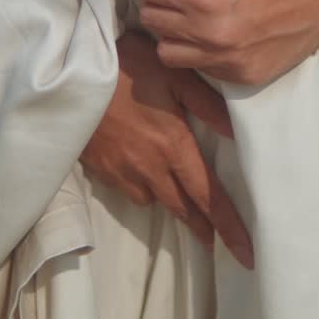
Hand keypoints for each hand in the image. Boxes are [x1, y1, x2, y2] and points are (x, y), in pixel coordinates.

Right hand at [79, 30, 253, 269]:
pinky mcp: (100, 167)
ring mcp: (122, 170)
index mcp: (172, 146)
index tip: (245, 252)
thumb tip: (236, 133)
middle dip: (201, 225)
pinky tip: (143, 173)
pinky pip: (128, 188)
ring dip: (170, 203)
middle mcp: (149, 167)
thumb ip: (207, 104)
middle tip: (214, 239)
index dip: (228, 225)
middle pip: (181, 207)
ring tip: (179, 198)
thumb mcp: (175, 74)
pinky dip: (141, 187)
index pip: (207, 195)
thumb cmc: (128, 65)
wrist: (74, 73)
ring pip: (152, 199)